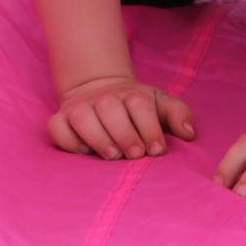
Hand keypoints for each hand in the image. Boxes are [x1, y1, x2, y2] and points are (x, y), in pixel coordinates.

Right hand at [49, 76, 195, 160]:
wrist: (100, 90)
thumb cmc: (136, 107)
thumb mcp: (160, 105)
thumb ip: (178, 115)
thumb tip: (189, 133)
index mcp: (131, 94)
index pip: (140, 106)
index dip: (150, 128)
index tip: (157, 150)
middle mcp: (103, 98)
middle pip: (110, 109)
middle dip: (124, 133)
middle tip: (134, 155)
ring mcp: (79, 107)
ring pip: (82, 116)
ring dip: (97, 136)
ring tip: (112, 156)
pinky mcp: (60, 118)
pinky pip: (57, 127)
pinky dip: (67, 139)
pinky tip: (83, 151)